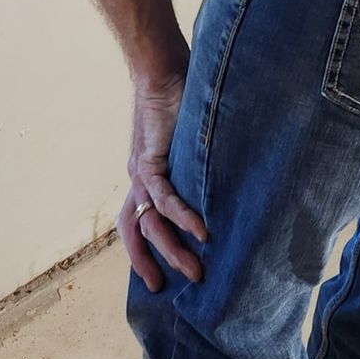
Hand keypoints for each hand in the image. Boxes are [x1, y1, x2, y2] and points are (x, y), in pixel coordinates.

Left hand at [117, 75, 207, 291]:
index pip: (136, 223)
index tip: (157, 280)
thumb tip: (223, 183)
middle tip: (170, 288)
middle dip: (150, 263)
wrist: (161, 70)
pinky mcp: (151, 159)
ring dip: (172, 249)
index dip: (142, 252)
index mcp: (144, 179)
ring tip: (196, 270)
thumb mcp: (185, 144)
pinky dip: (182, 217)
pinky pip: (165, 197)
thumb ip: (195, 166)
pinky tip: (200, 231)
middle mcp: (139, 180)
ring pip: (151, 222)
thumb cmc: (178, 103)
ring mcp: (142, 172)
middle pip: (136, 232)